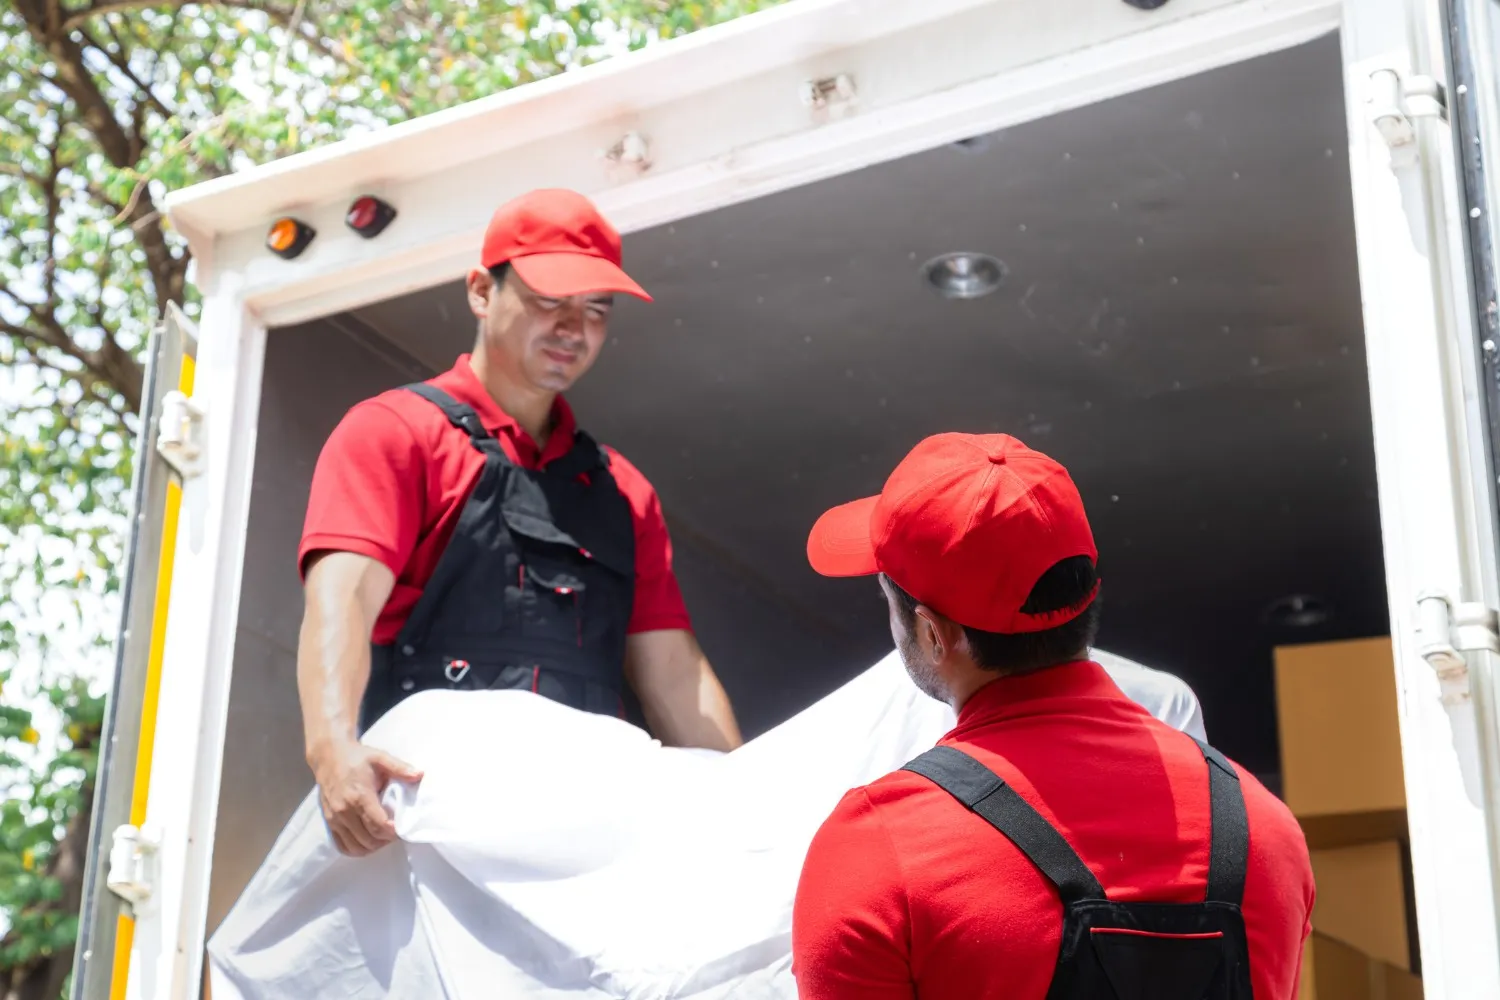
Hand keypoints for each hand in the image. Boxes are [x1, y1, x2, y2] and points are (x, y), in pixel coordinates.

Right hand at [310, 740, 422, 855]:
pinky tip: (367, 841)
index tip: (401, 828)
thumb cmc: (357, 758)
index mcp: (360, 795)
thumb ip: (400, 768)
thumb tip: (420, 775)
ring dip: (373, 846)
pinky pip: (342, 846)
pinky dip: (356, 849)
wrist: (329, 757)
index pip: (378, 825)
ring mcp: (335, 818)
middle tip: (395, 832)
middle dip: (385, 840)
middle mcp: (345, 810)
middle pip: (369, 839)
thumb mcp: (380, 757)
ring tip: (383, 836)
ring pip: (356, 846)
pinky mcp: (329, 822)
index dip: (392, 832)